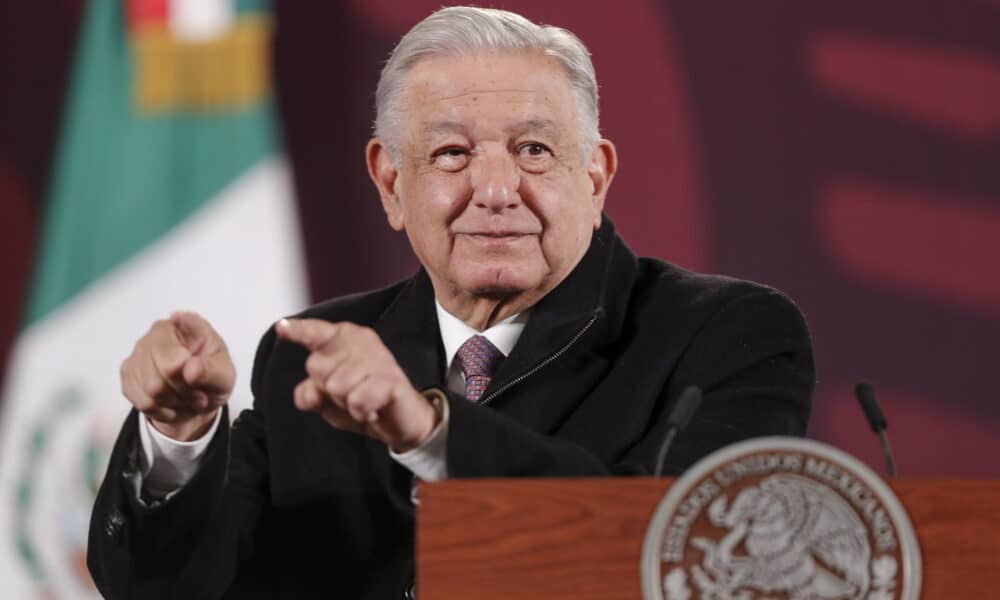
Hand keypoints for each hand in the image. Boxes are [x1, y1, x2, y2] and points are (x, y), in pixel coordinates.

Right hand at [120, 311, 234, 440]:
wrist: (198, 398)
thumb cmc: (212, 376)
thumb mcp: (225, 375)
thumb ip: (212, 371)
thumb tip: (191, 369)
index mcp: (186, 325)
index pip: (180, 336)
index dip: (184, 346)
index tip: (184, 337)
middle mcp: (157, 334)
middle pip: (164, 370)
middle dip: (185, 390)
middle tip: (198, 394)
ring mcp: (138, 353)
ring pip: (151, 389)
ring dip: (174, 402)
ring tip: (186, 398)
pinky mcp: (128, 375)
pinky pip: (143, 402)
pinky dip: (161, 410)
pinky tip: (171, 403)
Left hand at [275, 318, 437, 451]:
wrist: (402, 420)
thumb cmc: (364, 400)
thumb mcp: (328, 400)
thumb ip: (310, 394)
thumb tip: (308, 394)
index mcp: (342, 338)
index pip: (314, 333)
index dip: (298, 331)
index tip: (281, 328)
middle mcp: (361, 341)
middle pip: (317, 369)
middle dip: (328, 391)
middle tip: (352, 394)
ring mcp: (378, 357)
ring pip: (336, 387)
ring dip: (347, 404)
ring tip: (365, 401)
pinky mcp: (391, 378)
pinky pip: (357, 400)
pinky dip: (362, 412)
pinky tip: (374, 409)